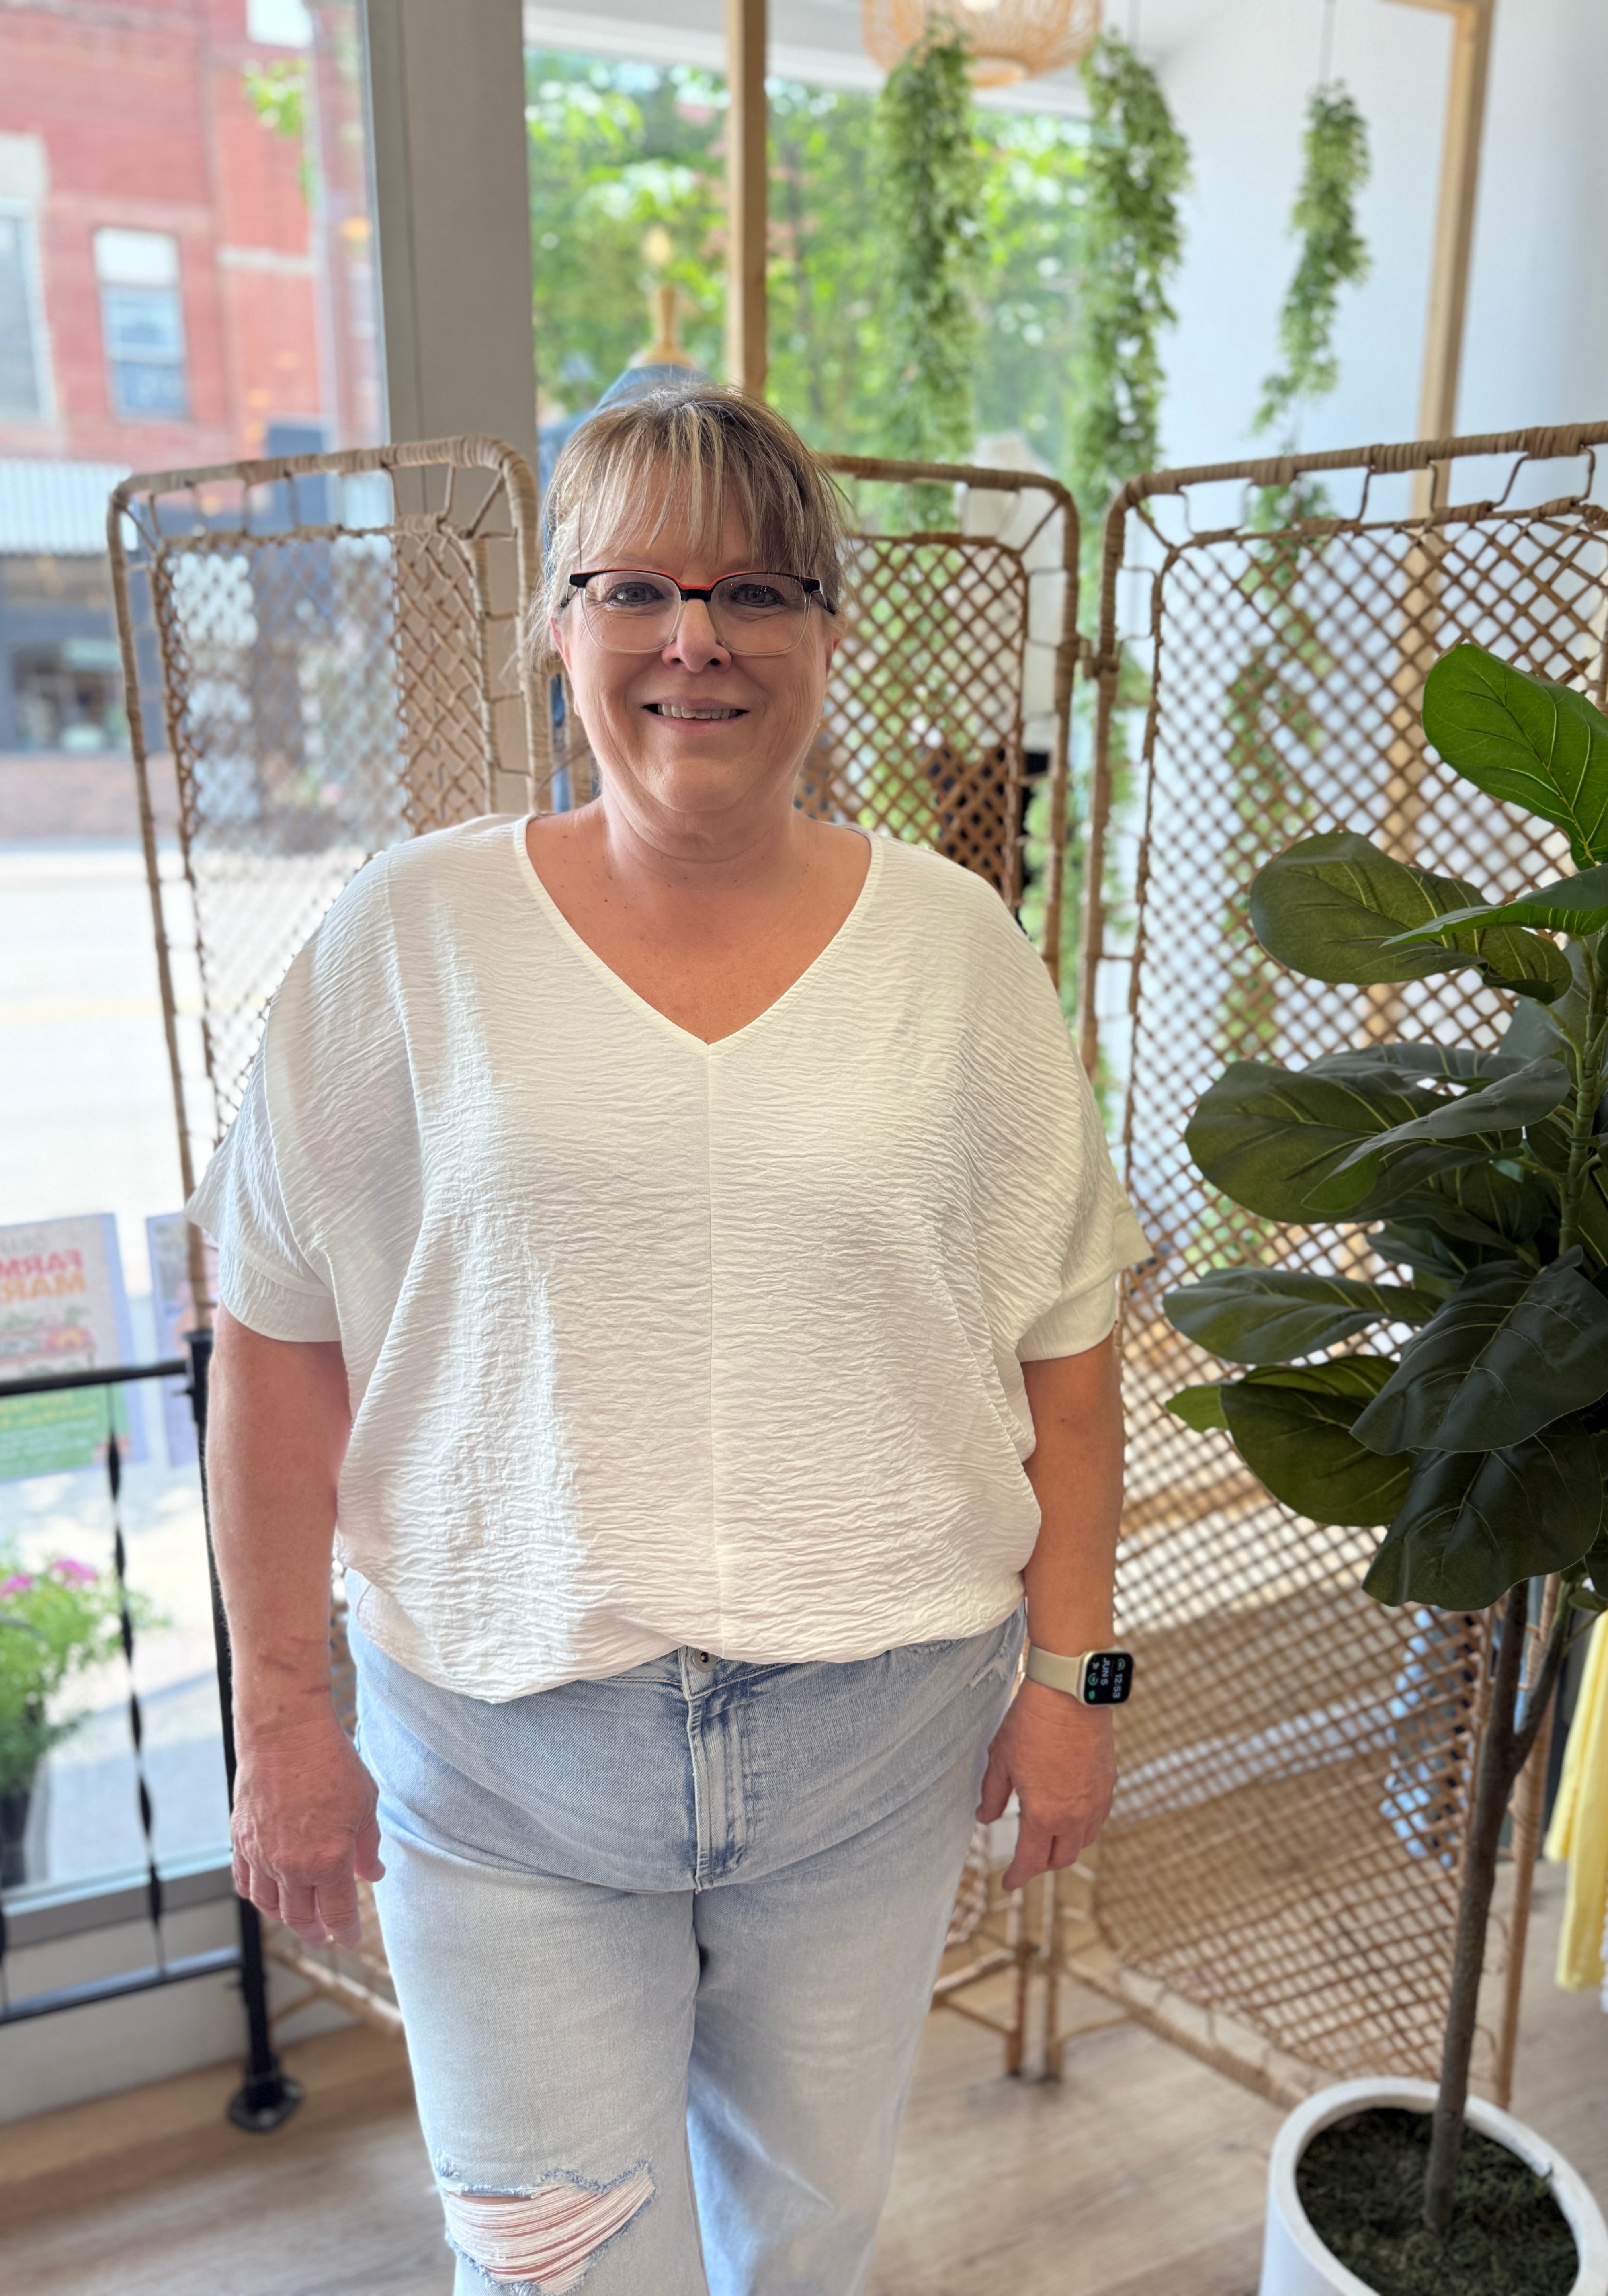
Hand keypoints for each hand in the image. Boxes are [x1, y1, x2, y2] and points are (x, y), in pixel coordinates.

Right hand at [231, 1711, 384, 1948]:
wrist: (285, 1734)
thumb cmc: (329, 1763)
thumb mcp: (365, 1804)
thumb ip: (367, 1846)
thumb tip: (371, 1873)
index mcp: (327, 1861)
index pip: (338, 1913)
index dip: (346, 1932)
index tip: (352, 1942)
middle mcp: (290, 1866)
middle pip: (301, 1917)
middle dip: (316, 1931)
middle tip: (325, 1936)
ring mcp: (261, 1855)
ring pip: (270, 1906)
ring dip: (286, 1918)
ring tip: (299, 1919)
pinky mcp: (241, 1840)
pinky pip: (245, 1882)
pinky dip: (256, 1896)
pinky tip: (267, 1895)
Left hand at [977, 1678, 1115, 1892]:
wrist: (1070, 1694)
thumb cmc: (1032, 1723)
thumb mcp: (1001, 1760)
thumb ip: (993, 1795)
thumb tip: (984, 1817)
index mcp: (1044, 1815)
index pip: (1031, 1861)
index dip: (1017, 1876)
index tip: (1008, 1883)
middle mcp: (1075, 1815)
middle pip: (1062, 1858)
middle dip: (1042, 1864)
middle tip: (1027, 1859)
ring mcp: (1096, 1801)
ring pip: (1083, 1841)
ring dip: (1065, 1846)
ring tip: (1048, 1837)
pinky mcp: (1109, 1783)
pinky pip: (1098, 1818)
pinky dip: (1084, 1826)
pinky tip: (1071, 1814)